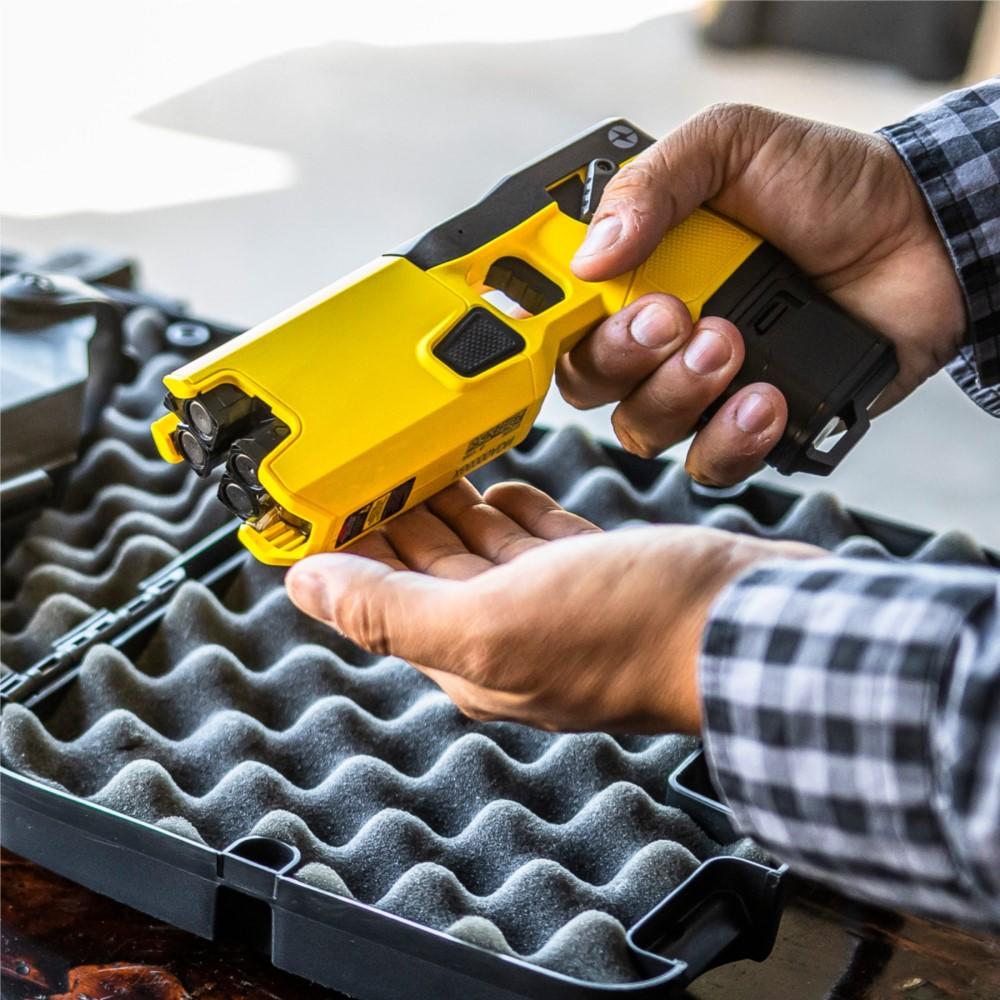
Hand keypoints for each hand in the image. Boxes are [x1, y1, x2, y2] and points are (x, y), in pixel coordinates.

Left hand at [285, 480, 821, 733]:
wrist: (758, 626)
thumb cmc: (639, 631)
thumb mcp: (493, 620)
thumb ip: (392, 609)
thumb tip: (307, 586)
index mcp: (474, 657)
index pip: (384, 599)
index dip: (349, 550)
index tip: (325, 502)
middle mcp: (514, 638)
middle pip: (433, 573)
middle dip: (398, 523)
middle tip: (371, 472)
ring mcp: (564, 609)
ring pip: (487, 556)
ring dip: (454, 514)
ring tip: (427, 472)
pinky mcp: (609, 579)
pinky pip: (543, 544)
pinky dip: (516, 516)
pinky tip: (504, 492)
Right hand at [562, 103, 965, 484]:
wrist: (923, 238)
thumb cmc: (829, 187)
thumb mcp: (733, 146)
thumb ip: (656, 182)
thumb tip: (589, 253)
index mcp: (639, 271)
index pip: (563, 317)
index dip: (552, 325)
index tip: (587, 302)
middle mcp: (659, 337)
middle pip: (588, 383)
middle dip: (623, 357)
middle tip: (679, 315)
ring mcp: (703, 387)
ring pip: (642, 429)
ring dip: (679, 393)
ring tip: (735, 344)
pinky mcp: (751, 428)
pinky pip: (710, 463)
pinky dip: (731, 439)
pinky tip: (768, 398)